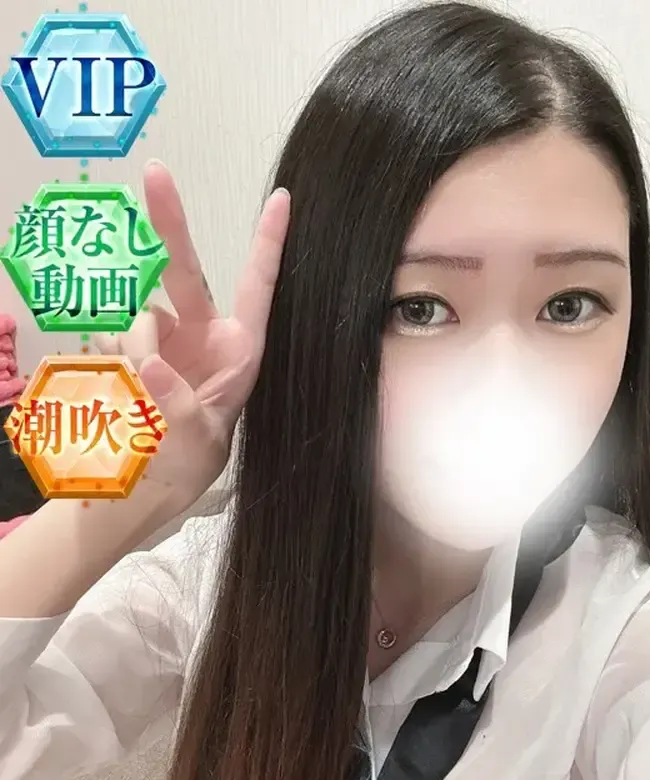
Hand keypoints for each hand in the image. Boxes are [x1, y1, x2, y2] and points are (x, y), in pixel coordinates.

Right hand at [94, 160, 289, 511]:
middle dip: (169, 224)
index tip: (283, 199)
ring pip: (137, 315)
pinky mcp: (134, 347)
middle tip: (155, 173)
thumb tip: (147, 359)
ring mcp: (166, 339)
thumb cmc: (191, 460)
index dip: (267, 244)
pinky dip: (111, 354)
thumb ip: (175, 401)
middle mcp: (203, 334)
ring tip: (136, 394)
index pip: (256, 288)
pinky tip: (121, 383)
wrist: (151, 481)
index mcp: (238, 350)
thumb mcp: (194, 439)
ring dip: (127, 344)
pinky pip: (114, 335)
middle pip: (184, 271)